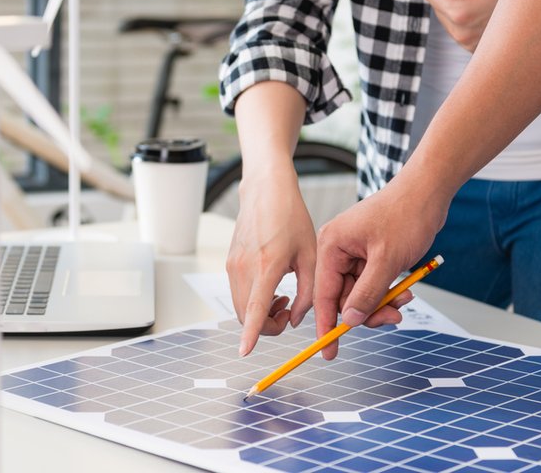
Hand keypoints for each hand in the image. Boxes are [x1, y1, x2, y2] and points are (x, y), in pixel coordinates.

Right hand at [227, 167, 315, 355]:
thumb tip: (296, 319)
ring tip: (284, 298)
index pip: (255, 308)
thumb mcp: (311, 254)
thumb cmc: (291, 217)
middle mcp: (244, 267)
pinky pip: (237, 293)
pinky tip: (273, 287)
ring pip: (240, 307)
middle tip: (289, 312)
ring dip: (260, 314)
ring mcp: (233, 265)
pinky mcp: (229, 262)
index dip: (251, 333)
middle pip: (246, 316)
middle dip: (267, 326)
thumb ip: (308, 292)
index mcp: (268, 265)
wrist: (265, 190)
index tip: (245, 352)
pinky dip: (253, 301)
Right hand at [312, 178, 448, 359]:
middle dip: (367, 311)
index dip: (327, 324)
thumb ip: (367, 294)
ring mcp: (353, 252)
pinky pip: (372, 283)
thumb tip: (351, 321)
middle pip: (343, 296)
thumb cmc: (405, 215)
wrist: (428, 192)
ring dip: (382, 302)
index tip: (329, 351)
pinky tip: (404, 289)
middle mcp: (337, 249)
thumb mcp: (387, 261)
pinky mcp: (368, 254)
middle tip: (391, 320)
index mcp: (331, 245)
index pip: (324, 293)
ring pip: (360, 292)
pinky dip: (387, 291)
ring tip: (404, 299)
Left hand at [423, 0, 512, 51]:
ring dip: (459, 7)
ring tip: (485, 1)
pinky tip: (487, 13)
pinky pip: (459, 29)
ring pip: (447, 19)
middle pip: (437, 6)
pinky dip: (467, 19)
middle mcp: (461, 34)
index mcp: (462, 14)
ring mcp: (467, 44)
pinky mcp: (473, 49)